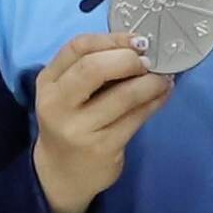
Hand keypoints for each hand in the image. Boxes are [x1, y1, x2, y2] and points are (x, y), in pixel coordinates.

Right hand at [28, 32, 173, 212]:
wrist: (61, 174)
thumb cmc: (70, 122)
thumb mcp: (66, 93)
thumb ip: (90, 68)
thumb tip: (138, 46)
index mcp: (48, 82)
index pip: (77, 48)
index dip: (111, 39)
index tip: (137, 40)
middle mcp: (58, 105)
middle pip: (93, 69)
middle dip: (128, 59)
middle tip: (149, 61)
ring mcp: (80, 129)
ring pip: (123, 96)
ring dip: (150, 82)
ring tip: (164, 78)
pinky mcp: (103, 148)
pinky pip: (136, 118)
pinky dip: (155, 102)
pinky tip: (162, 94)